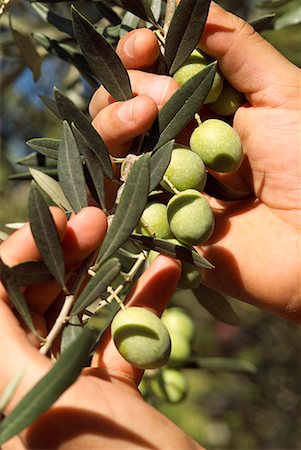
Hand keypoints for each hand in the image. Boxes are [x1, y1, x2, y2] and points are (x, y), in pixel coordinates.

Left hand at [0, 209, 200, 448]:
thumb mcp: (36, 403)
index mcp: (1, 388)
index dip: (19, 256)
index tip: (59, 221)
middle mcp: (24, 385)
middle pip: (35, 304)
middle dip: (67, 257)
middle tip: (100, 222)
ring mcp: (68, 388)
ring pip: (81, 315)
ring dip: (109, 275)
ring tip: (135, 238)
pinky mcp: (109, 393)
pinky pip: (120, 337)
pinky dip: (143, 304)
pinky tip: (165, 273)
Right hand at [90, 2, 300, 322]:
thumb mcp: (282, 93)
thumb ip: (238, 50)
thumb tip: (195, 7)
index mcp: (207, 114)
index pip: (155, 79)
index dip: (141, 58)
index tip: (142, 43)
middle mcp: (180, 147)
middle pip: (124, 113)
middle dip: (125, 91)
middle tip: (154, 93)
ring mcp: (165, 186)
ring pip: (114, 152)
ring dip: (115, 125)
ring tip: (142, 115)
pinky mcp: (158, 225)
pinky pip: (121, 199)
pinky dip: (117, 176)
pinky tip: (132, 161)